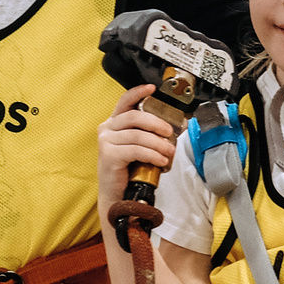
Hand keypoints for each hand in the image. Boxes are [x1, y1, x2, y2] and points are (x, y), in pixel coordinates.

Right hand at [98, 84, 175, 200]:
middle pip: (135, 116)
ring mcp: (105, 141)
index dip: (138, 92)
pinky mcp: (108, 155)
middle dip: (157, 123)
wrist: (118, 195)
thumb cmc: (130, 170)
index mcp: (114, 123)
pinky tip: (160, 161)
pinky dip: (152, 154)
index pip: (124, 101)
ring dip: (158, 144)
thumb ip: (152, 134)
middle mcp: (107, 129)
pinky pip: (136, 149)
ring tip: (168, 153)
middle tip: (170, 133)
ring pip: (138, 135)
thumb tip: (177, 125)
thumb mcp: (141, 146)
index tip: (152, 88)